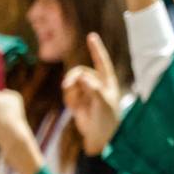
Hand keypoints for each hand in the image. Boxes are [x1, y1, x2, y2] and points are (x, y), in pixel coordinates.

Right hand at [62, 33, 120, 156]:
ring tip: (76, 105)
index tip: (91, 36)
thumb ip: (93, 89)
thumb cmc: (107, 119)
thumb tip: (82, 77)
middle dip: (72, 78)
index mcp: (107, 81)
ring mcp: (86, 92)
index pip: (101, 61)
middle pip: (80, 72)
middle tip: (66, 86)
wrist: (99, 137)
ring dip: (71, 92)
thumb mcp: (103, 104)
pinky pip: (69, 94)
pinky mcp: (78, 101)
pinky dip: (69, 100)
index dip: (96, 49)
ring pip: (72, 83)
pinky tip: (74, 110)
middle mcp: (97, 84)